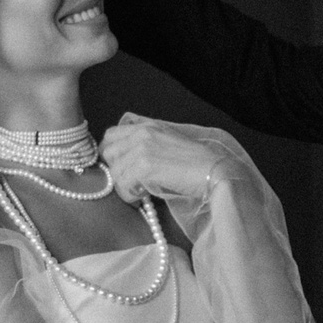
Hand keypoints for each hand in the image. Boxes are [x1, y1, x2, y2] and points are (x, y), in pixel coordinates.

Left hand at [99, 115, 227, 206]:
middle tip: (131, 183)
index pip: (110, 135)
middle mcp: (141, 133)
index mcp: (146, 125)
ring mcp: (141, 148)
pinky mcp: (144, 166)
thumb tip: (127, 153)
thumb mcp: (169, 141)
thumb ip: (147, 141)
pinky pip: (122, 186)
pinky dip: (131, 196)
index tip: (122, 168)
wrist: (215, 171)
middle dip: (116, 171)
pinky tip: (145, 196)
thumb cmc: (197, 162)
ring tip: (142, 191)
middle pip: (107, 153)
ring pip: (114, 173)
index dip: (112, 154)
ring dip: (125, 186)